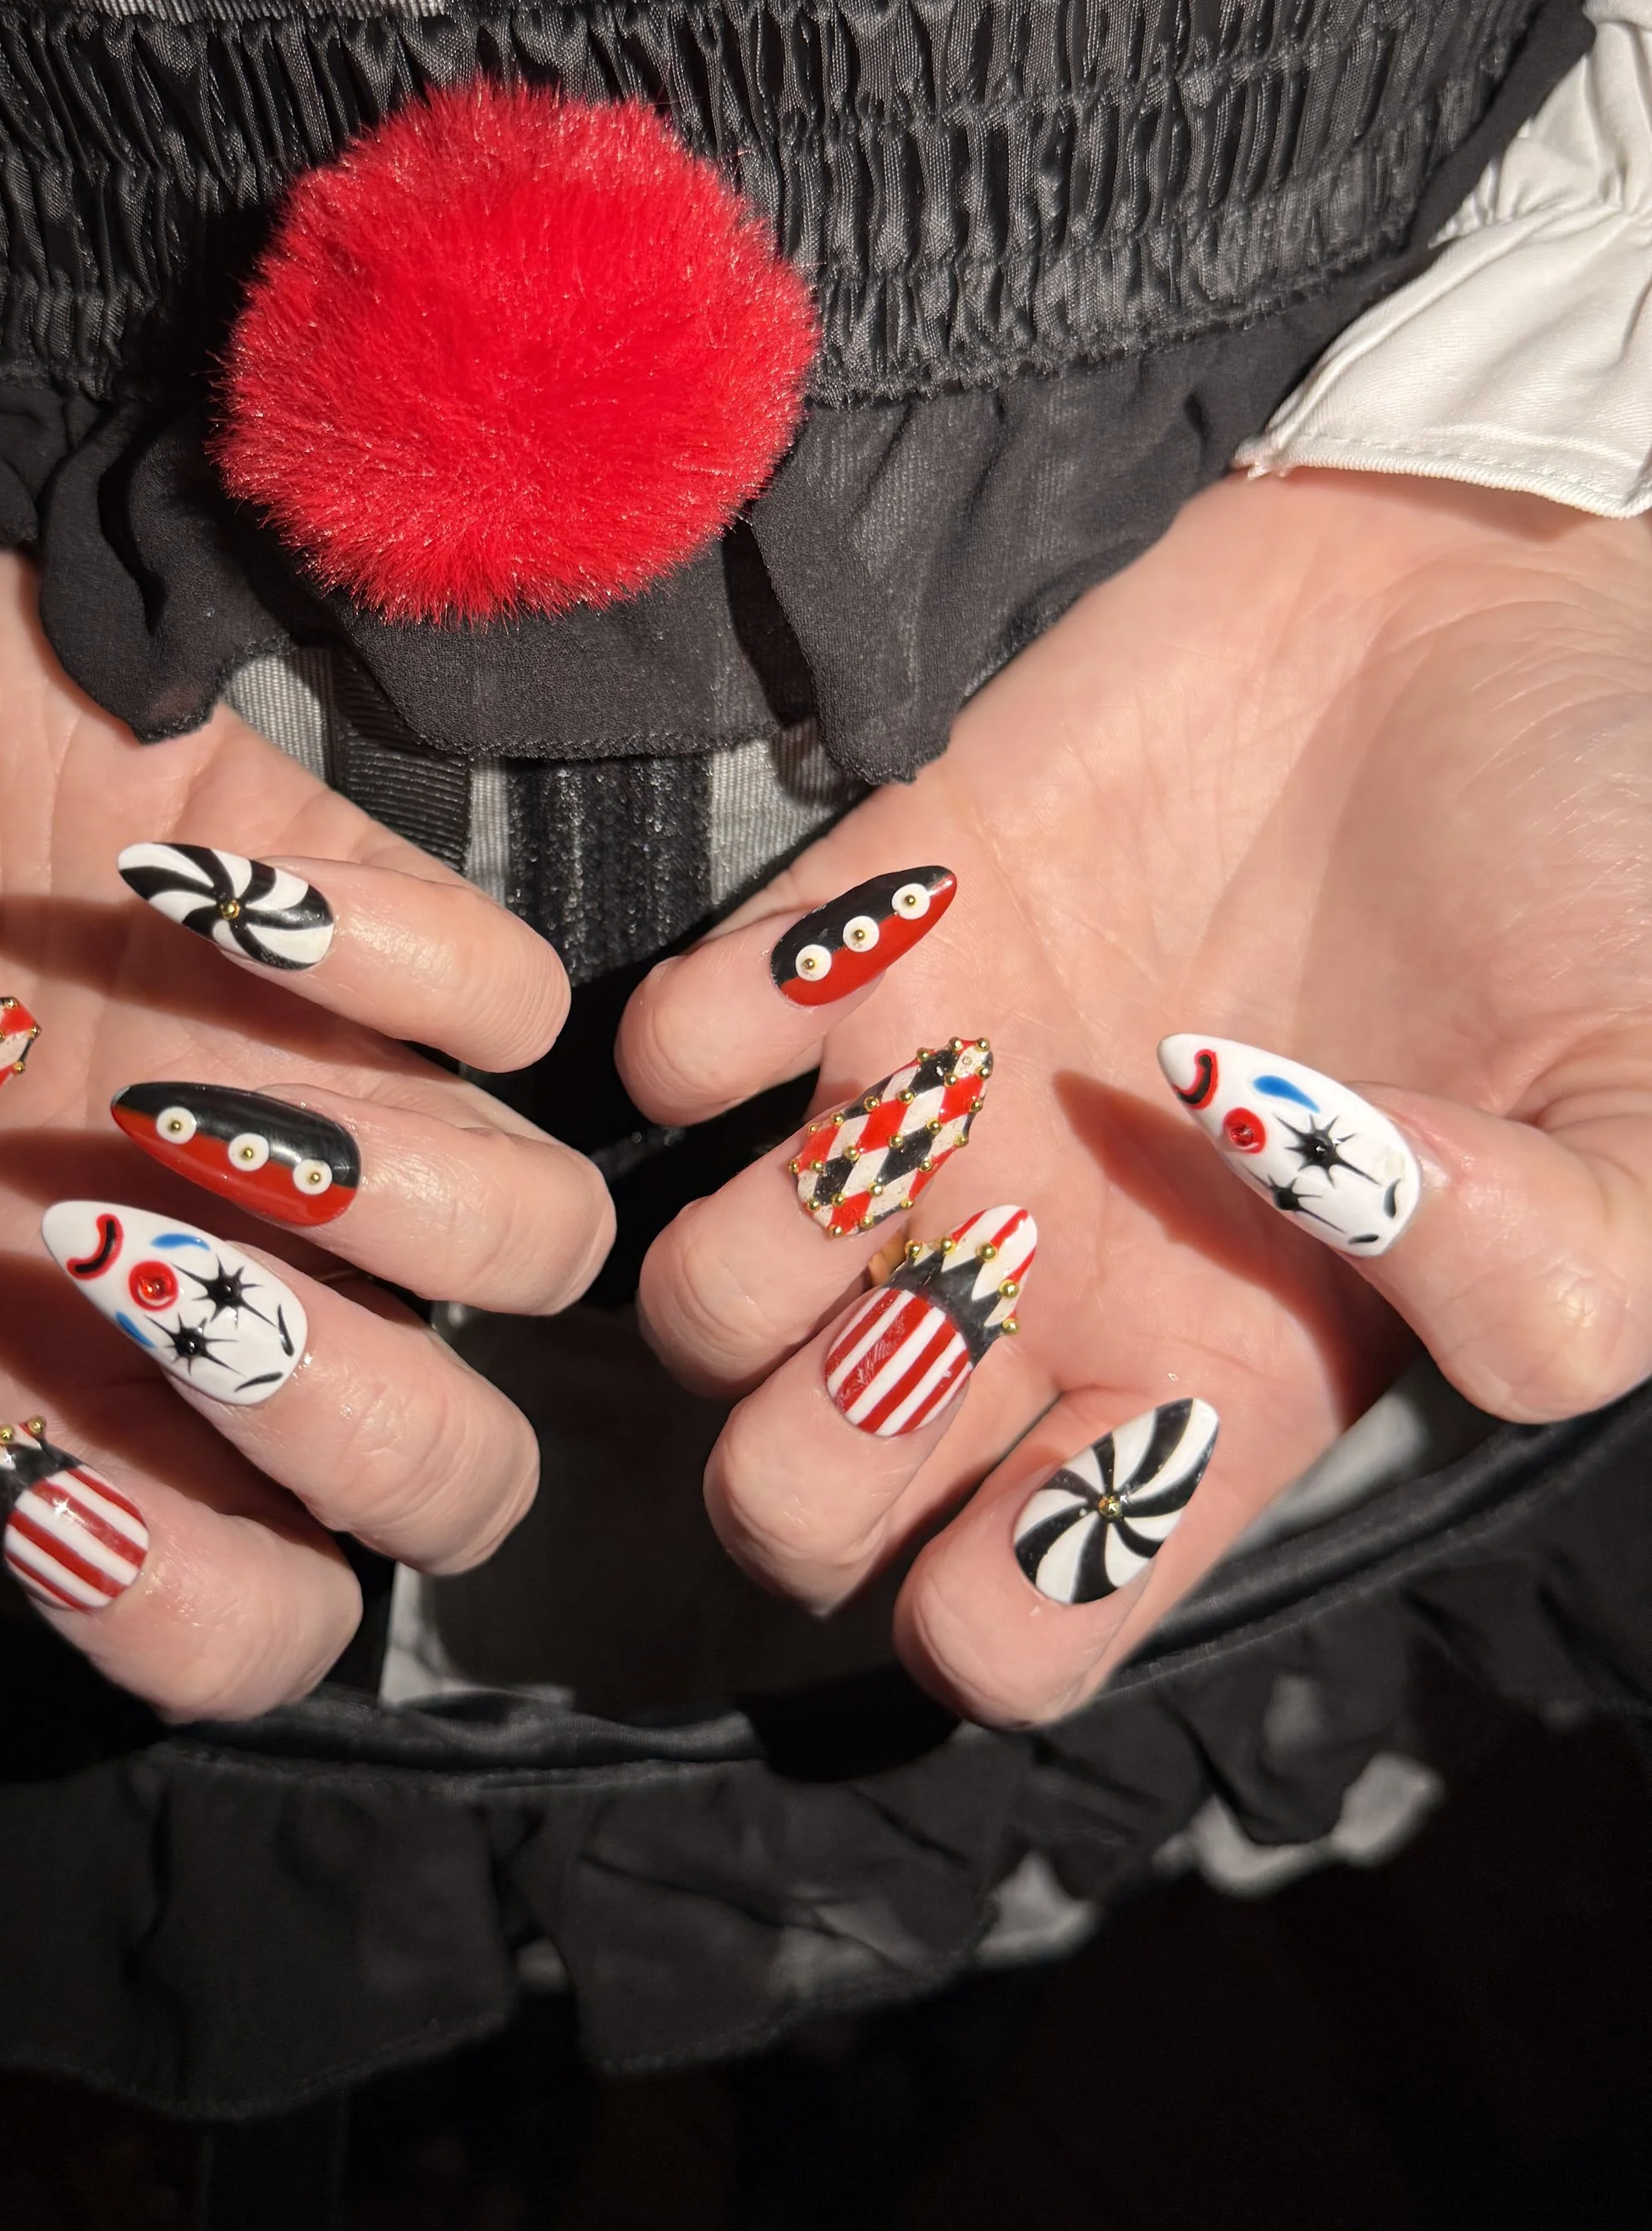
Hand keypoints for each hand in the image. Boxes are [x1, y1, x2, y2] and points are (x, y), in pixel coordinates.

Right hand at [0, 424, 610, 1715]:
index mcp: (33, 1372)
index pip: (245, 1616)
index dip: (198, 1603)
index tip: (42, 1458)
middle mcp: (208, 1258)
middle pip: (455, 1471)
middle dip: (353, 1419)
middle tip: (146, 1258)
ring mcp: (306, 1087)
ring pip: (536, 1244)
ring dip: (394, 1193)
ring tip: (176, 1079)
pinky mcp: (358, 905)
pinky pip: (524, 1000)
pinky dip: (400, 957)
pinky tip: (195, 890)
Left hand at [623, 470, 1651, 1722]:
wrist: (1497, 607)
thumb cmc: (1603, 870)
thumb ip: (1545, 1264)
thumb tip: (1307, 1189)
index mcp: (1215, 1379)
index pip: (1009, 1623)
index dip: (987, 1599)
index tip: (1059, 1461)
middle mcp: (1042, 1275)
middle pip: (797, 1496)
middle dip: (805, 1459)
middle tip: (922, 1313)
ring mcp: (934, 1107)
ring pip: (699, 1300)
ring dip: (740, 1254)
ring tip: (892, 1133)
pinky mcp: (868, 928)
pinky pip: (671, 1042)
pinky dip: (705, 1024)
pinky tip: (855, 968)